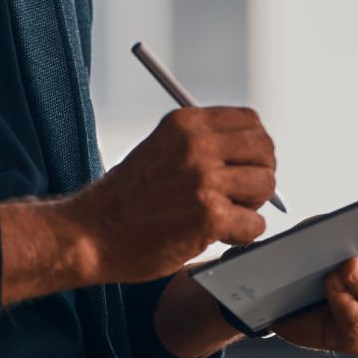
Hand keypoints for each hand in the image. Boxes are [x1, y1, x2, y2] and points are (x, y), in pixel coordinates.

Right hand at [51, 106, 277, 287]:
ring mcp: (204, 180)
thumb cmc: (126, 198)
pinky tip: (216, 234)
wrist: (92, 233)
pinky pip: (256, 224)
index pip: (250, 122)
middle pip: (264, 151)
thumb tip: (251, 153)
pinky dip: (242, 235)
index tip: (244, 164)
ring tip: (222, 214)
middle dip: (258, 175)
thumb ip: (201, 144)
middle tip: (238, 194)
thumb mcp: (160, 149)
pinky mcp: (209, 217)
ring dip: (250, 206)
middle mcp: (196, 146)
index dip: (254, 147)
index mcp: (185, 123)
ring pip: (265, 186)